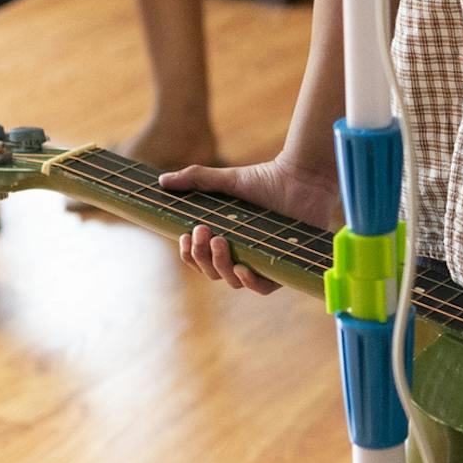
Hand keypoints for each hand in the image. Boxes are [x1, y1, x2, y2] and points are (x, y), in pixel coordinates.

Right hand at [161, 155, 341, 295]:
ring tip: (220, 241)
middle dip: (202, 256)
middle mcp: (242, 255)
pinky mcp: (283, 267)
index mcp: (227, 240)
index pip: (200, 259)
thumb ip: (196, 179)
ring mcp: (262, 262)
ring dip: (220, 265)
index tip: (185, 236)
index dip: (190, 254)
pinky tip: (242, 268)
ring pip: (233, 281)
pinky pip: (263, 287)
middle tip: (203, 231)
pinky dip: (250, 282)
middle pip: (213, 272)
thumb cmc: (266, 178)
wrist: (301, 175)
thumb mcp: (227, 180)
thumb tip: (162, 180)